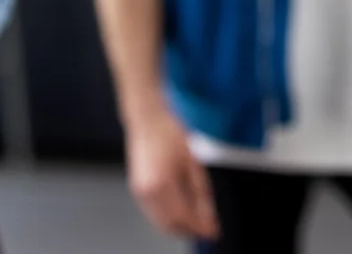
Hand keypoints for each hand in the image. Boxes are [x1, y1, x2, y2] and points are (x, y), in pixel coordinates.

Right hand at [125, 109, 218, 239]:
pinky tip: (182, 213)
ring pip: (161, 223)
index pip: (184, 217)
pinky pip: (154, 214)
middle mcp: (147, 192)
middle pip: (171, 226)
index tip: (214, 231)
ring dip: (180, 227)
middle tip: (208, 228)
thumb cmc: (169, 134)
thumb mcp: (193, 163)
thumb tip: (209, 215)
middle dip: (191, 231)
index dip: (200, 228)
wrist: (146, 120)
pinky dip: (169, 219)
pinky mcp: (137, 191)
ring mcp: (139, 193)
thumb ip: (202, 193)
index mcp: (163, 183)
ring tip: (198, 222)